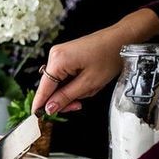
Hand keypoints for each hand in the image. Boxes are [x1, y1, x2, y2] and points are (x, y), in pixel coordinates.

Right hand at [32, 7, 158, 115]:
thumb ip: (66, 97)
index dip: (41, 105)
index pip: (43, 88)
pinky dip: (73, 83)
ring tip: (89, 88)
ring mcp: (60, 54)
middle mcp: (55, 55)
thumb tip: (49, 108)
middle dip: (63, 98)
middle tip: (78, 105)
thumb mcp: (89, 83)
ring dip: (71, 90)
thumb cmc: (109, 57)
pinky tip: (86, 82)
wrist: (121, 39)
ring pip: (58, 82)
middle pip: (50, 86)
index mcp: (58, 60)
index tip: (37, 118)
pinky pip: (64, 75)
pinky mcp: (66, 55)